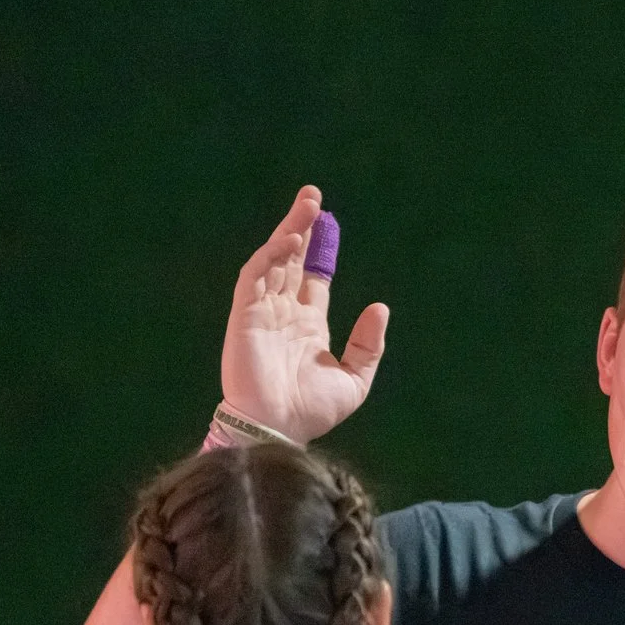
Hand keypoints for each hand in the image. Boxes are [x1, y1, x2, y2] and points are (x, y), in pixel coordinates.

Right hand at [221, 184, 390, 443]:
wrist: (279, 428)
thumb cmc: (312, 410)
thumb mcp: (355, 380)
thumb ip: (368, 345)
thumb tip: (379, 308)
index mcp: (307, 326)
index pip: (313, 278)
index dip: (321, 251)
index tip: (331, 224)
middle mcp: (283, 313)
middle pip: (292, 260)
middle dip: (302, 227)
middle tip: (313, 196)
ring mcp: (262, 312)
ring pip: (274, 261)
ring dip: (289, 231)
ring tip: (308, 205)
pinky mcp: (245, 315)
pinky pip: (255, 277)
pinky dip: (271, 256)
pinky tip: (290, 239)